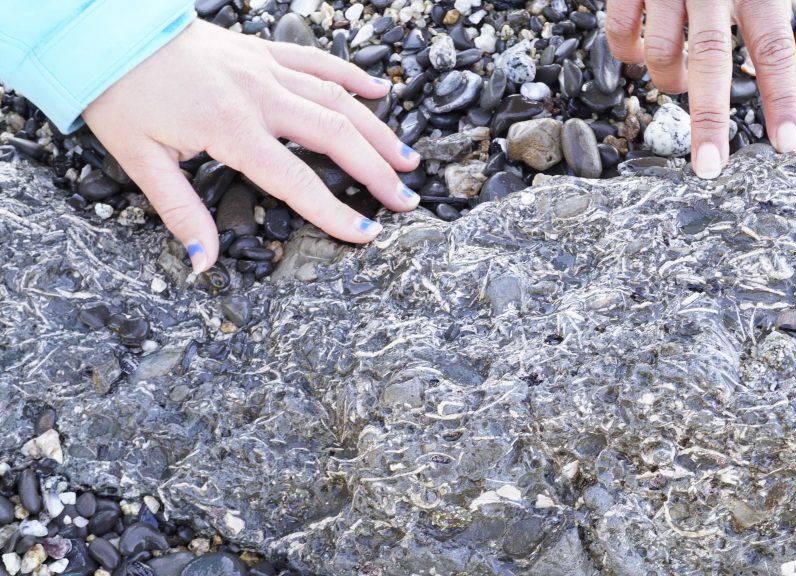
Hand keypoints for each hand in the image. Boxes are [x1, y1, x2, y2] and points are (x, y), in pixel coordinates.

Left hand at [83, 20, 420, 272]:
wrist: (109, 34)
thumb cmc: (122, 97)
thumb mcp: (141, 161)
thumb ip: (180, 212)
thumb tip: (204, 262)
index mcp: (231, 128)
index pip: (296, 180)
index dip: (335, 212)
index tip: (366, 234)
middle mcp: (259, 96)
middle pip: (335, 135)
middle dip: (376, 171)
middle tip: (406, 200)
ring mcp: (266, 69)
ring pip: (338, 99)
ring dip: (378, 130)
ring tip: (408, 159)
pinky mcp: (263, 52)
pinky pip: (319, 61)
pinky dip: (353, 76)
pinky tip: (381, 91)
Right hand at [605, 0, 795, 178]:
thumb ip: (766, 10)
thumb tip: (775, 67)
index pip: (775, 48)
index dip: (783, 98)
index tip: (788, 145)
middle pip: (711, 60)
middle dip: (710, 121)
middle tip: (710, 169)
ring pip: (661, 54)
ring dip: (669, 80)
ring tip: (676, 77)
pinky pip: (620, 37)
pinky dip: (629, 55)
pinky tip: (640, 51)